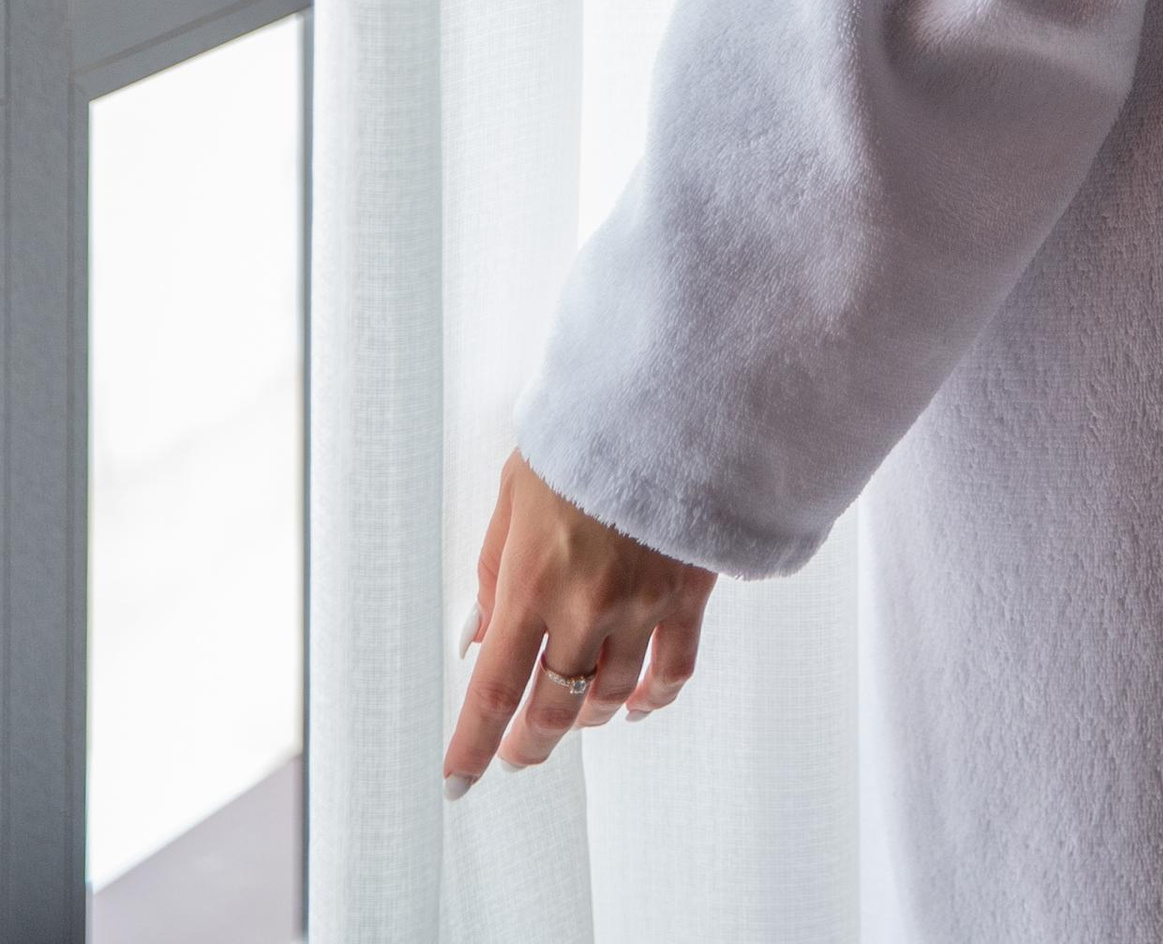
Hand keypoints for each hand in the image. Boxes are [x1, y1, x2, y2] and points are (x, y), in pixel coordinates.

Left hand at [443, 448, 715, 794]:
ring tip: (573, 716)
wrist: (667, 399)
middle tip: (518, 754)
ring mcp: (642, 605)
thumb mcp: (513, 496)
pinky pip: (673, 672)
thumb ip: (494, 573)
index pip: (493, 690)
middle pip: (553, 709)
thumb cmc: (585, 434)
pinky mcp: (689, 595)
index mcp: (531, 580)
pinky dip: (651, 699)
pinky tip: (636, 704)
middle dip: (530, 743)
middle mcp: (585, 606)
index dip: (473, 747)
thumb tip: (479, 639)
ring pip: (609, 697)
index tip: (458, 780)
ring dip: (585, 717)